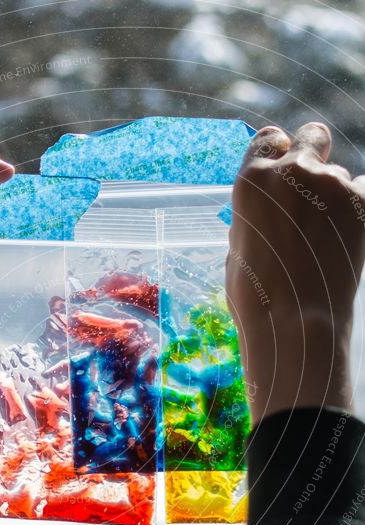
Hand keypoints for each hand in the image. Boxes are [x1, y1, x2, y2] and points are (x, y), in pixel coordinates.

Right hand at [226, 122, 364, 423]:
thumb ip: (256, 217)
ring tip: (328, 241)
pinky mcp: (363, 203)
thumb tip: (270, 213)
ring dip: (337, 198)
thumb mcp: (239, 248)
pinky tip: (349, 238)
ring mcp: (332, 184)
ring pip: (342, 175)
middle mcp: (292, 172)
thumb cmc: (257, 297)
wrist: (296, 321)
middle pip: (313, 136)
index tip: (283, 166)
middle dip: (314, 154)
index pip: (270, 138)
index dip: (278, 152)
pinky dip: (360, 210)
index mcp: (252, 182)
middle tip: (314, 188)